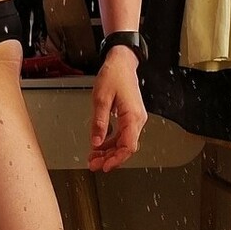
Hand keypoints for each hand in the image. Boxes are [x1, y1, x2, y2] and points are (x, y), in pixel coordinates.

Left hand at [88, 47, 146, 171]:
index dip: (117, 159)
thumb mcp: (101, 99)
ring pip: (123, 142)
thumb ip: (99, 122)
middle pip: (126, 147)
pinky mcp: (130, 117)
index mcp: (132, 116)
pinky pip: (122, 134)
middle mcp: (137, 120)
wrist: (122, 62)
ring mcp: (134, 119)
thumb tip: (96, 142)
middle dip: (110, 158)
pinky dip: (110, 142)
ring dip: (109, 152)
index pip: (128, 146)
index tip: (104, 166)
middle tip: (94, 164)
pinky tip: (99, 146)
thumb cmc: (114, 76)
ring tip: (93, 157)